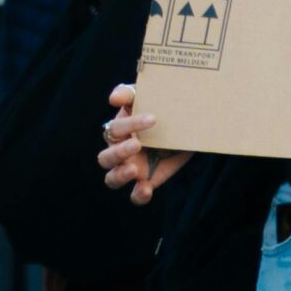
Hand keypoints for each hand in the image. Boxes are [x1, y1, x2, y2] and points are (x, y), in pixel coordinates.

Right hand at [99, 82, 192, 205]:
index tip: (153, 119)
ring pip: (112, 179)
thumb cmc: (158, 109)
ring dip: (120, 175)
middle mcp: (120, 152)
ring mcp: (131, 169)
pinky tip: (147, 189)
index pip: (114, 130)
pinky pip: (134, 196)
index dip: (131, 124)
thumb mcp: (146, 97)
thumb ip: (128, 94)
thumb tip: (113, 99)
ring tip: (135, 170)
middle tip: (137, 144)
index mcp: (118, 131)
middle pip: (105, 158)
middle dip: (119, 152)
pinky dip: (138, 195)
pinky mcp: (146, 182)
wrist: (185, 128)